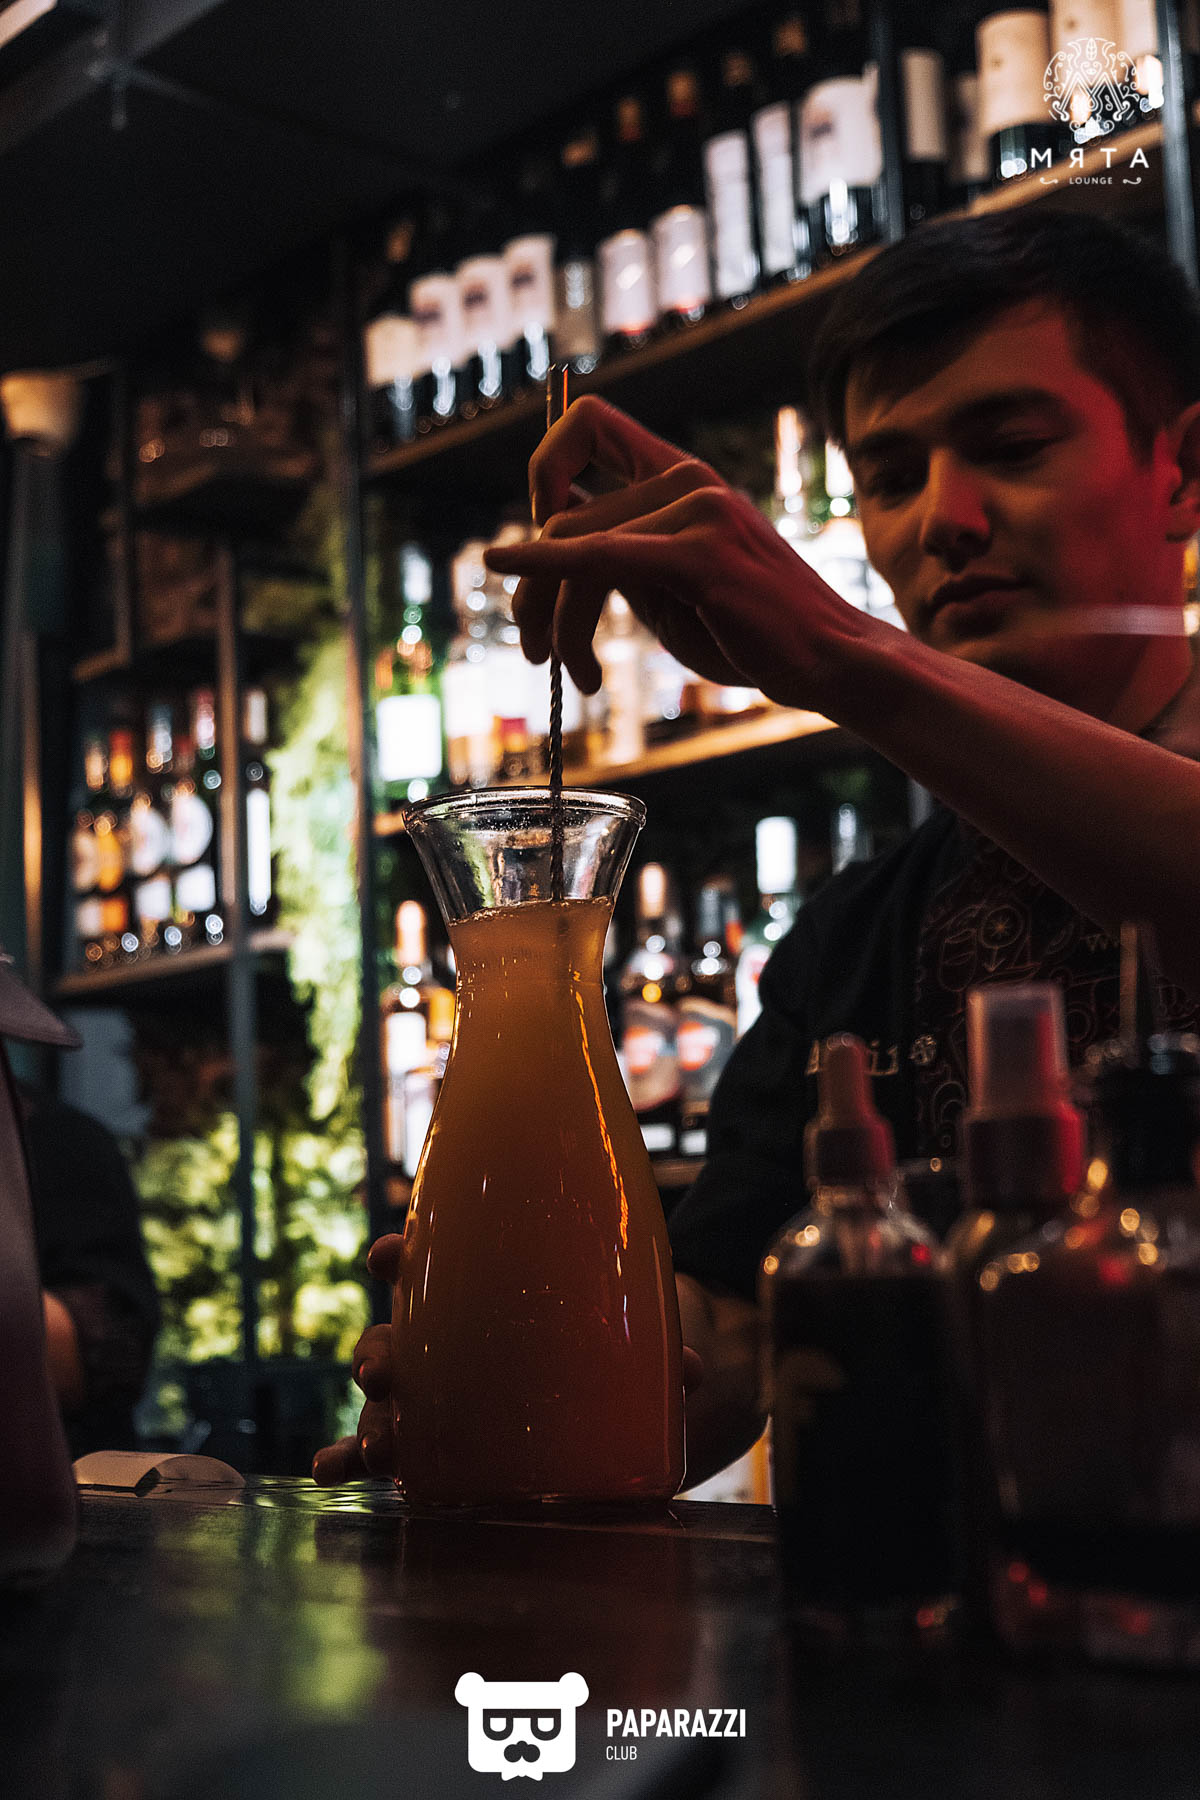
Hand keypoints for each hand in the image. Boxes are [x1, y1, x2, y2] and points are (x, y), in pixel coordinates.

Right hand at [310, 1229, 704, 1484]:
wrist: (617, 1390)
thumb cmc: (611, 1338)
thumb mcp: (639, 1336)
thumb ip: (662, 1350)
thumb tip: (694, 1367)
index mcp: (488, 1289)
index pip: (435, 1258)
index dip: (407, 1253)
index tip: (391, 1254)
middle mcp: (451, 1336)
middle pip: (400, 1335)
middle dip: (382, 1352)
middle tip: (380, 1370)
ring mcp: (444, 1391)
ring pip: (392, 1398)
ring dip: (373, 1418)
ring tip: (374, 1445)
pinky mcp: (447, 1443)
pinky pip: (391, 1448)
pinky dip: (351, 1457)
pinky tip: (330, 1474)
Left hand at [483, 395, 868, 705]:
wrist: (830, 662)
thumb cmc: (755, 632)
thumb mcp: (671, 585)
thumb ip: (619, 555)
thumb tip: (553, 540)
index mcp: (683, 474)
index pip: (589, 423)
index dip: (546, 467)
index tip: (537, 537)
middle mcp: (688, 478)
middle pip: (563, 515)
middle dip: (532, 590)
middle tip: (532, 650)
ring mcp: (696, 509)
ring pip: (574, 546)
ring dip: (554, 620)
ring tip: (572, 675)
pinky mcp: (699, 554)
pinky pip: (597, 556)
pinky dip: (543, 566)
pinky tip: (506, 568)